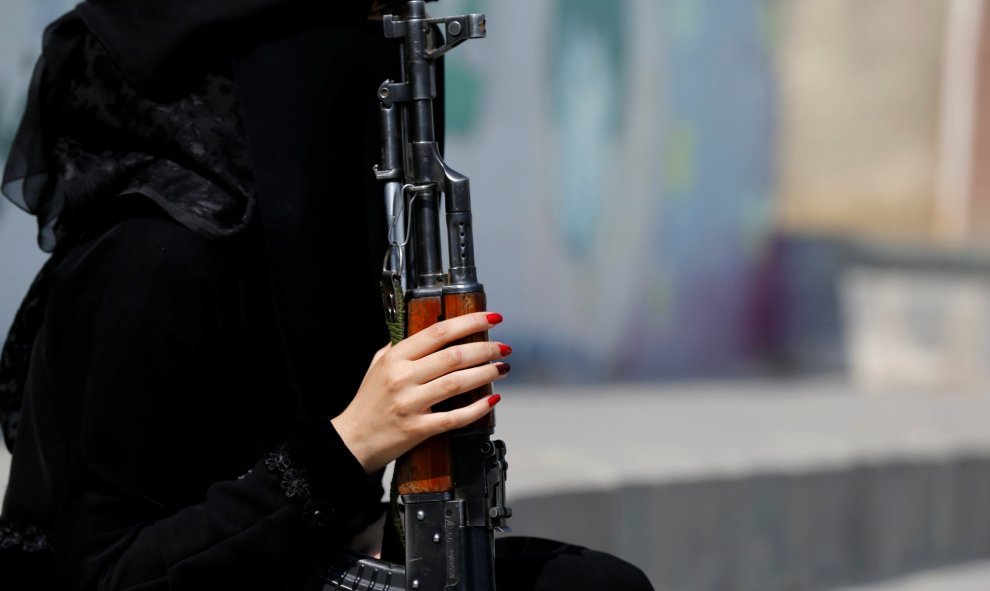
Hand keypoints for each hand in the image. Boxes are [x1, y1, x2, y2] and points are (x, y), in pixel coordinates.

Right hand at [331, 312, 510, 472]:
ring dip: (486, 373)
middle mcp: (403, 377)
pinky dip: (477, 408)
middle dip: (485, 348)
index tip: (491, 318)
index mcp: (395, 357)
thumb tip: (428, 333)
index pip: (438, 332)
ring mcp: (410, 404)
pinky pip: (454, 417)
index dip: (469, 322)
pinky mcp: (417, 428)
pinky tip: (491, 399)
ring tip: (502, 367)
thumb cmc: (367, 402)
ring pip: (457, 382)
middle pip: (453, 356)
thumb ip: (400, 347)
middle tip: (502, 347)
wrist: (352, 440)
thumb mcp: (377, 365)